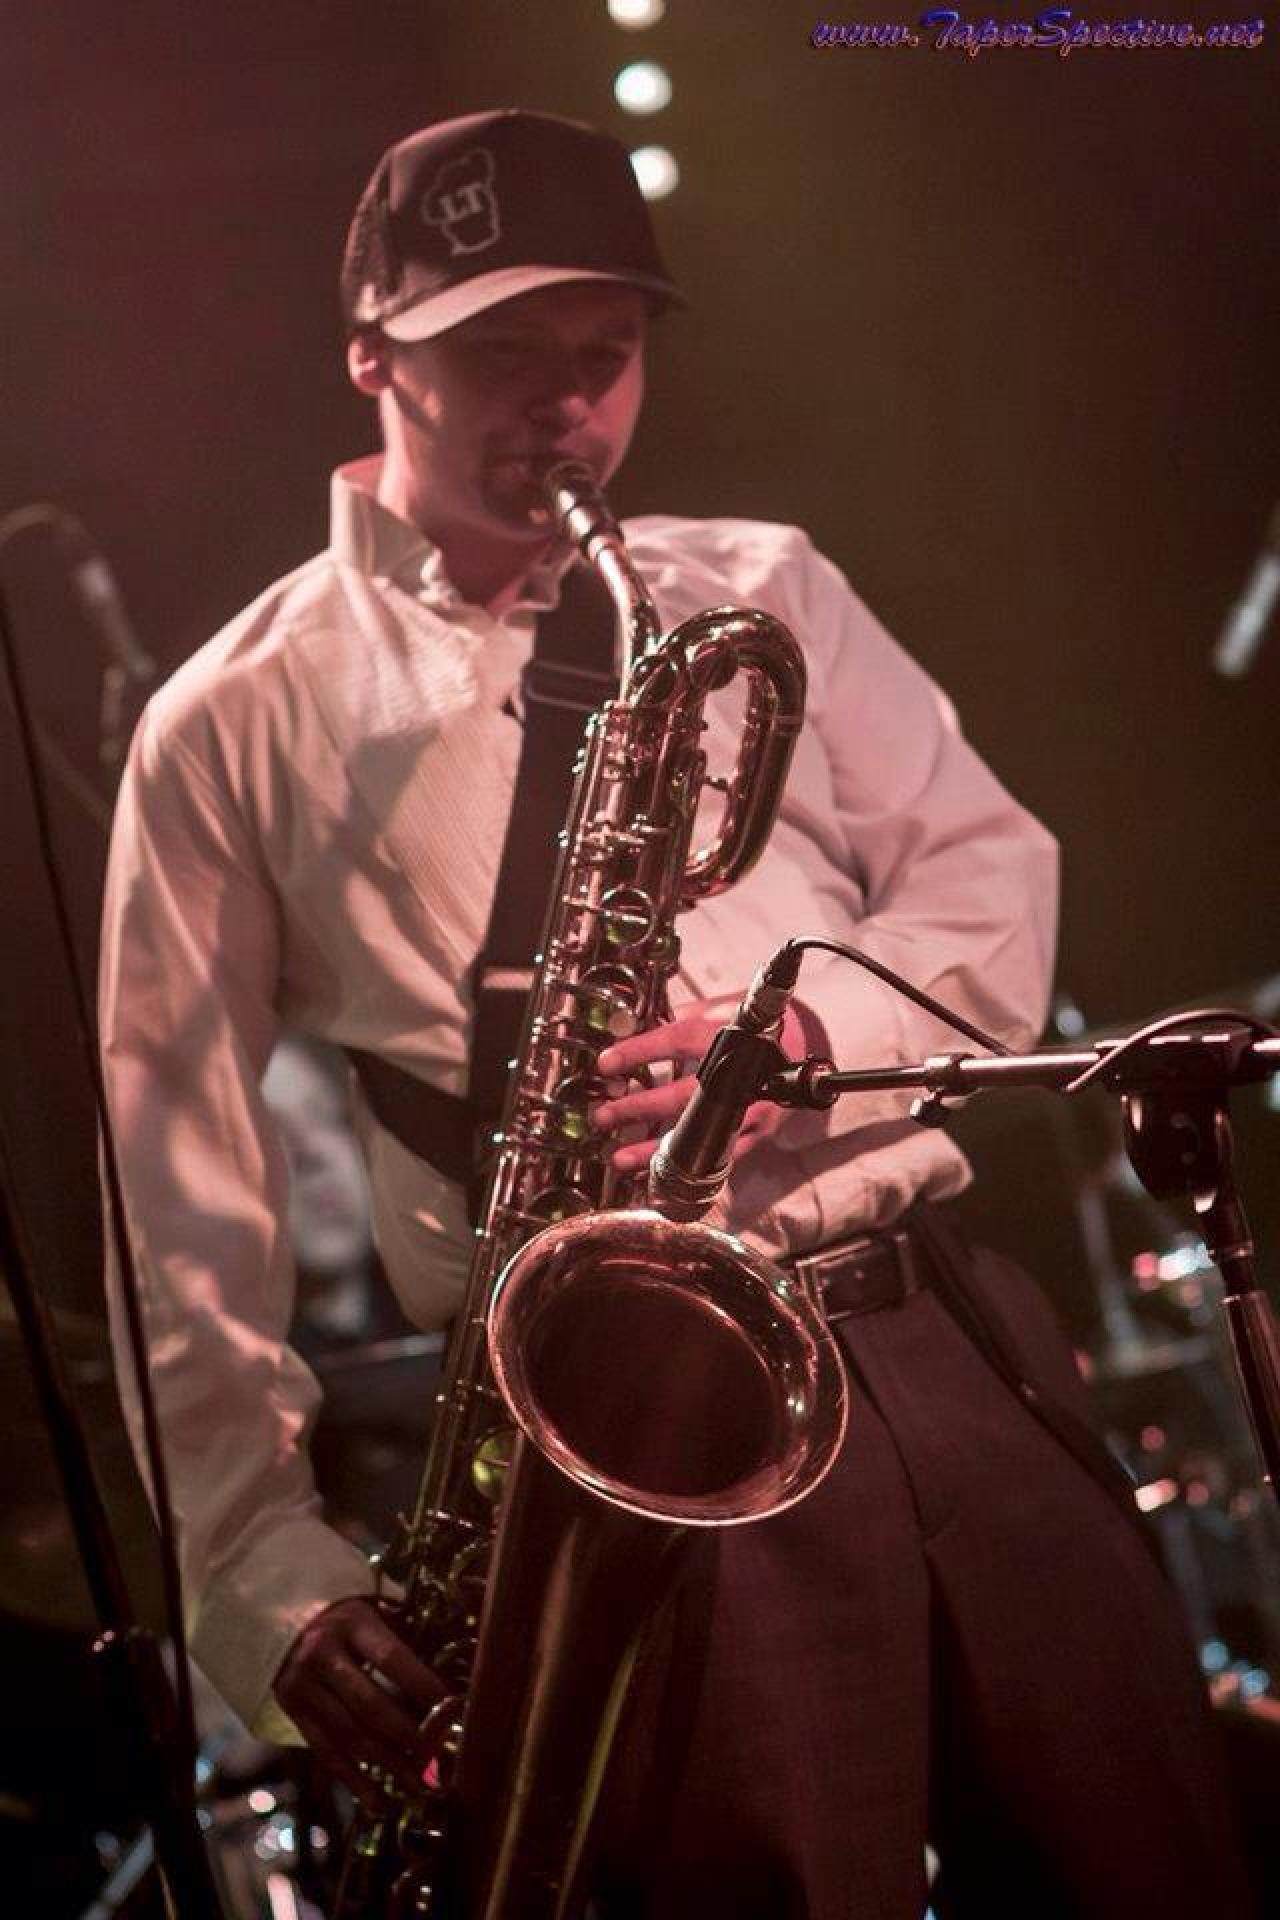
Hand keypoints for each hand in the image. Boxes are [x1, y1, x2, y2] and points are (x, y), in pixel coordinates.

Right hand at [273, 1595, 447, 1807]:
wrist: (282, 1623)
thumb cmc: (346, 1621)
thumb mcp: (370, 1615)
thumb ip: (400, 1644)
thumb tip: (447, 1690)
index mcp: (351, 1624)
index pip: (391, 1658)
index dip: (423, 1687)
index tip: (453, 1711)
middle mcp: (323, 1655)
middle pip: (370, 1704)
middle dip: (409, 1736)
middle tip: (440, 1758)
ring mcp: (303, 1687)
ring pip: (350, 1736)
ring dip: (388, 1764)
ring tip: (420, 1785)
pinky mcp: (293, 1714)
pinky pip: (327, 1753)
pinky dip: (355, 1781)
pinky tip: (380, 1802)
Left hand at [591, 993, 815, 1176]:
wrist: (805, 1042)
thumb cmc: (751, 1024)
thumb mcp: (713, 1009)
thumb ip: (673, 1020)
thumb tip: (628, 1030)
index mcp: (724, 1035)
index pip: (674, 1042)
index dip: (638, 1053)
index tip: (605, 1064)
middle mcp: (738, 1075)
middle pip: (680, 1096)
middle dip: (637, 1109)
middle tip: (603, 1116)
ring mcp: (749, 1108)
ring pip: (697, 1132)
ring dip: (654, 1148)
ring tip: (620, 1157)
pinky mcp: (757, 1132)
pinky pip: (718, 1154)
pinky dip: (685, 1165)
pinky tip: (657, 1172)